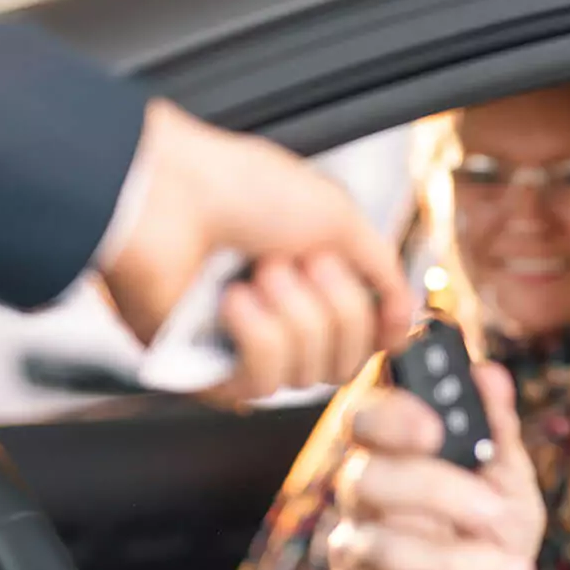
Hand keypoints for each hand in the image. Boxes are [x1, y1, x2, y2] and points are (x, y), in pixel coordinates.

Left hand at [100, 98, 413, 401]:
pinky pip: (261, 382)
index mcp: (310, 283)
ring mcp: (240, 347)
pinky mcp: (203, 370)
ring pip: (306, 375)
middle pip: (345, 362)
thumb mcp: (339, 218)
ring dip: (292, 314)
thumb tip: (405, 321)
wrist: (164, 190)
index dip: (375, 325)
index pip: (365, 340)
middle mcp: (279, 318)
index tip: (381, 307)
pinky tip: (233, 300)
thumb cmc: (237, 187)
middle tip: (299, 260)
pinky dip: (256, 334)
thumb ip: (384, 274)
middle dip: (335, 307)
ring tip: (257, 271)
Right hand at [329, 363, 544, 569]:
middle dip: (439, 494)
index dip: (391, 418)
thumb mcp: (506, 475)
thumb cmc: (492, 526)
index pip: (364, 418)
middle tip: (496, 510)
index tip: (434, 428)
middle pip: (369, 480)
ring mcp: (353, 550)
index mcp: (389, 448)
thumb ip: (496, 428)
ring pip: (395, 553)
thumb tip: (490, 374)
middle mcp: (358, 493)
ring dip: (470, 564)